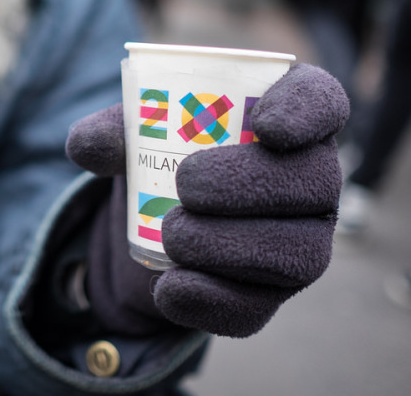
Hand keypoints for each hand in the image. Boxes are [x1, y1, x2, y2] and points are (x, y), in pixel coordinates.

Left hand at [66, 64, 349, 336]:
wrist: (147, 224)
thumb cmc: (160, 154)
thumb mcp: (134, 133)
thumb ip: (112, 129)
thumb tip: (88, 145)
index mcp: (285, 119)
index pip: (322, 102)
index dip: (306, 112)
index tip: (266, 125)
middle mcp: (309, 180)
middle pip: (312, 181)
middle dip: (248, 185)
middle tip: (186, 186)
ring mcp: (300, 242)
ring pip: (296, 253)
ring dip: (229, 246)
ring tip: (171, 236)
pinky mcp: (269, 295)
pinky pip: (257, 308)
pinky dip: (211, 301)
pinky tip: (169, 289)